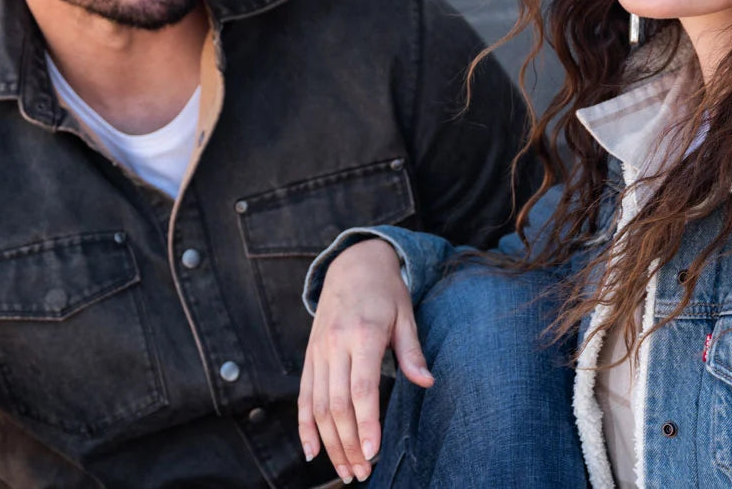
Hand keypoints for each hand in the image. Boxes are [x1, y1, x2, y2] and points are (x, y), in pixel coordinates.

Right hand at [298, 238, 434, 483]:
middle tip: (361, 473)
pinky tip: (312, 451)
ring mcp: (318, 351)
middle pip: (337, 404)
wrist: (351, 264)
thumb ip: (411, 351)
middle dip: (348, 443)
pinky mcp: (309, 356)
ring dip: (330, 442)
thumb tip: (428, 382)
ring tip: (345, 471)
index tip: (373, 452)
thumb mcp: (405, 314)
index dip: (366, 423)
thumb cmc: (385, 291)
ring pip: (318, 406)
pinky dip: (305, 426)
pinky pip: (304, 395)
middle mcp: (336, 345)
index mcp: (363, 334)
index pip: (362, 388)